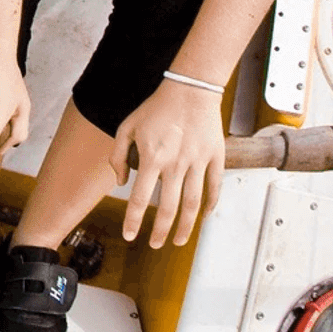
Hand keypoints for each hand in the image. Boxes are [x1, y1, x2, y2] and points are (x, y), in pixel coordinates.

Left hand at [110, 79, 224, 248]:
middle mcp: (175, 163)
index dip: (133, 221)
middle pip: (169, 208)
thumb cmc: (158, 105)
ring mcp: (197, 161)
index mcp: (152, 157)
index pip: (140, 199)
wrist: (190, 87)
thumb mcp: (128, 126)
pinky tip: (205, 215)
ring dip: (186, 227)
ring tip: (181, 240)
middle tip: (156, 244)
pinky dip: (211, 203)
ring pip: (193, 203)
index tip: (129, 235)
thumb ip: (118, 155)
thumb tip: (120, 182)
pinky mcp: (215, 156)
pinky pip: (215, 186)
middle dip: (161, 232)